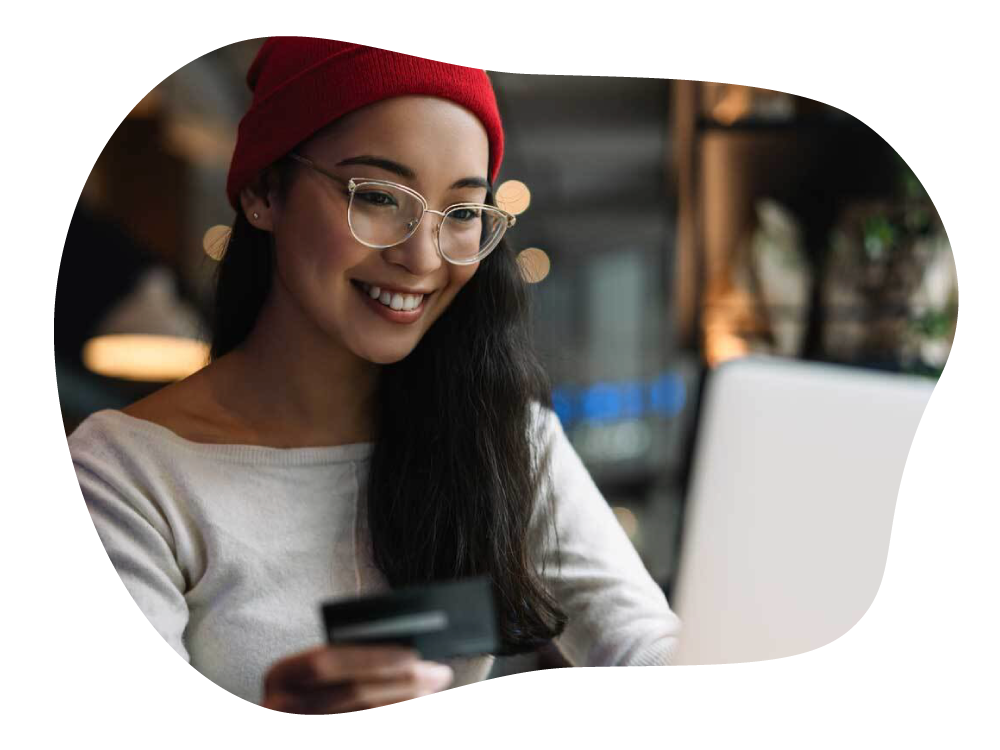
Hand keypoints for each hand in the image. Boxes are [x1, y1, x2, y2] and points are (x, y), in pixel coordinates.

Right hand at [260, 644, 453, 713]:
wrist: (298, 718)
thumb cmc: (310, 697)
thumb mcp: (314, 676)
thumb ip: (347, 662)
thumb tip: (403, 654)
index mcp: (281, 676)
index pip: (324, 661)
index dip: (369, 658)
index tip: (411, 654)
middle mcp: (280, 708)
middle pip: (351, 693)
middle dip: (401, 682)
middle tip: (437, 674)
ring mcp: (296, 726)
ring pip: (365, 717)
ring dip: (404, 705)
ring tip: (431, 694)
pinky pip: (367, 730)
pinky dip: (392, 718)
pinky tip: (410, 711)